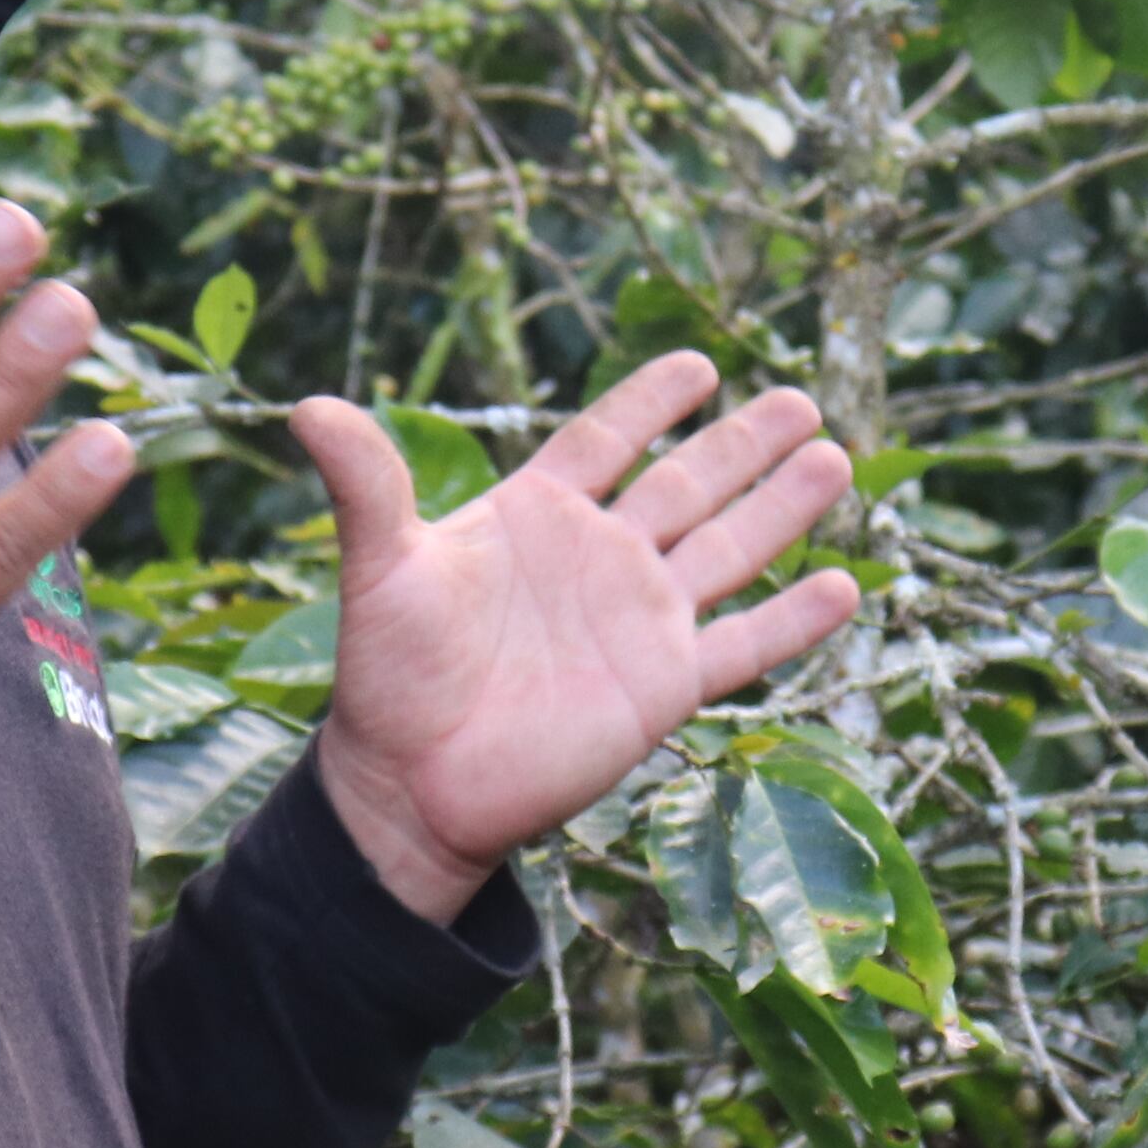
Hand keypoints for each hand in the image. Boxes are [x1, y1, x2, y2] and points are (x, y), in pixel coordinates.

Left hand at [294, 352, 862, 922]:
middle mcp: (600, 561)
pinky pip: (742, 645)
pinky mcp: (662, 688)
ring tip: (833, 458)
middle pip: (686, 484)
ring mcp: (638, 622)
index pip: (606, 441)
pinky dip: (792, 621)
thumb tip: (306, 406)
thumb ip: (367, 487)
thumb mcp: (382, 568)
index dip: (650, 401)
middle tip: (802, 399)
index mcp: (538, 517)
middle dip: (742, 444)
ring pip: (727, 551)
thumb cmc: (389, 674)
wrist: (411, 785)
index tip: (702, 363)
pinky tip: (840, 585)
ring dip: (781, 508)